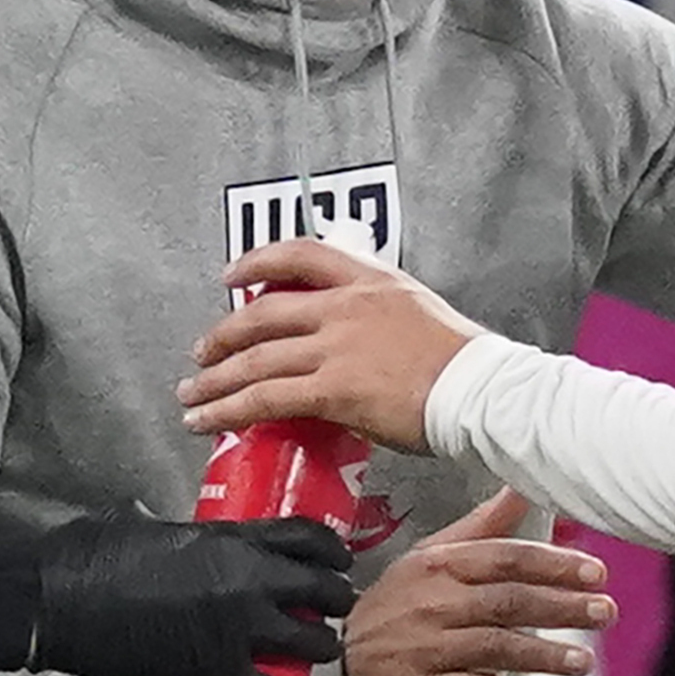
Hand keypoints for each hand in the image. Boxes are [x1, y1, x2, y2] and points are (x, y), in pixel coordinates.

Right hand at [30, 515, 354, 675]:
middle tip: (328, 615)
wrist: (54, 598)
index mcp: (230, 537)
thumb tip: (197, 544)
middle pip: (325, 589)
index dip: (331, 553)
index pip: (307, 538)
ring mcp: (238, 625)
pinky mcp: (217, 671)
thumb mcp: (157, 530)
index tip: (336, 564)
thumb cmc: (90, 556)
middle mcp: (248, 577)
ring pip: (313, 643)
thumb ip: (195, 538)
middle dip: (335, 603)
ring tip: (309, 658)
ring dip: (317, 652)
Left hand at [179, 238, 482, 450]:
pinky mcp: (332, 390)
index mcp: (372, 282)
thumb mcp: (422, 315)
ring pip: (256, 360)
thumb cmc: (467, 365)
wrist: (483, 391)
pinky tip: (208, 421)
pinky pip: (265, 399)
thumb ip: (381, 320)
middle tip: (203, 351)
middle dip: (223, 335)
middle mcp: (346, 308)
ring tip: (192, 395)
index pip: (302, 255)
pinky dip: (228, 411)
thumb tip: (357, 347)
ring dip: (215, 380)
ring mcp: (336, 348)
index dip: (258, 262)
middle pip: (263, 313)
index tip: (232, 276)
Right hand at [340, 488, 615, 675]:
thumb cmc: (389, 608)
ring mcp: (430, 648)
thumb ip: (479, 528)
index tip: (595, 571)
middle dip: (562, 607)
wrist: (331, 664)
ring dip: (545, 655)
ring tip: (584, 661)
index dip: (553, 564)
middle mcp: (436, 604)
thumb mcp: (427, 558)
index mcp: (439, 566)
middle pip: (509, 601)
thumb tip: (520, 488)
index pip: (505, 558)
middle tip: (604, 611)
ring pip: (497, 647)